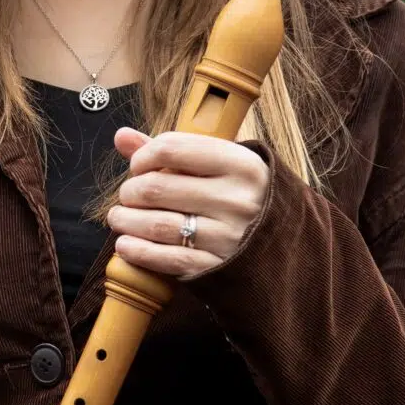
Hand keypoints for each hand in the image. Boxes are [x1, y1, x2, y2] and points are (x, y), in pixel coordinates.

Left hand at [106, 127, 269, 280]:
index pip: (172, 148)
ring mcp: (228, 237)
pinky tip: (126, 244)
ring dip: (126, 221)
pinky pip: (167, 259)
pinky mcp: (218, 268)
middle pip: (157, 188)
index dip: (143, 156)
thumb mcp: (221, 165)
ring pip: (157, 224)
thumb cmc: (241, 195)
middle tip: (127, 195)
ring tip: (118, 217)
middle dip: (130, 191)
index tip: (137, 165)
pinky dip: (138, 251)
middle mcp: (237, 199)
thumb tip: (122, 136)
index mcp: (241, 164)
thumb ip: (171, 151)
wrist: (285, 247)